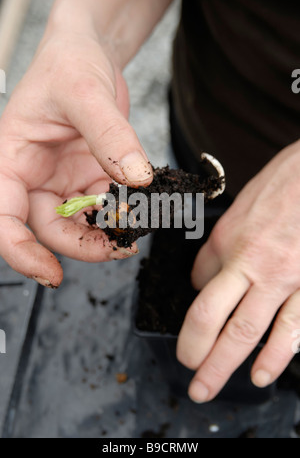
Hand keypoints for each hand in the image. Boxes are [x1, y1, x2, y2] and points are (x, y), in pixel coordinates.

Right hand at [0, 32, 151, 287]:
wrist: (89, 51)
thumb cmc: (70, 62)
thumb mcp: (85, 93)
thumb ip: (110, 136)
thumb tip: (137, 179)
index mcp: (11, 159)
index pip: (3, 216)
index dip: (19, 250)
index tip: (50, 273)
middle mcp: (34, 177)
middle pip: (49, 229)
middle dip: (84, 244)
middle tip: (123, 245)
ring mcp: (63, 181)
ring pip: (80, 224)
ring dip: (107, 232)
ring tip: (138, 225)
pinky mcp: (90, 178)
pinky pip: (105, 207)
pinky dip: (122, 214)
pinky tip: (143, 208)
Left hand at [177, 139, 299, 401]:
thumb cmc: (285, 183)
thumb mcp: (241, 207)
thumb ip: (222, 246)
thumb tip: (205, 278)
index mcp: (228, 240)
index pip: (199, 286)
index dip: (193, 307)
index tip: (193, 327)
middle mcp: (249, 262)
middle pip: (212, 318)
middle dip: (197, 354)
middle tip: (189, 378)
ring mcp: (283, 276)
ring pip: (248, 330)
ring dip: (226, 365)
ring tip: (210, 387)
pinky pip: (293, 327)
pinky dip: (276, 355)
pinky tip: (263, 373)